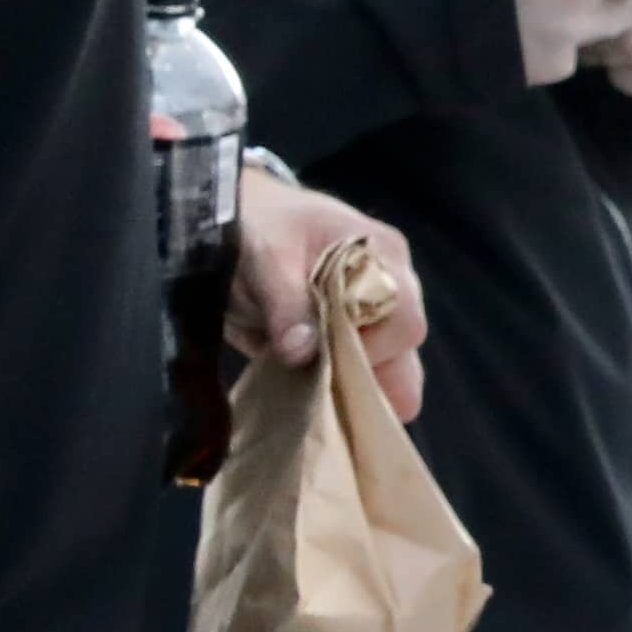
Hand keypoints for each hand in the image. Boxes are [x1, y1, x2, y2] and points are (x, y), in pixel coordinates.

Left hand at [233, 166, 423, 419]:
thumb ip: (285, 303)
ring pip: (389, 360)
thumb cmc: (255, 225)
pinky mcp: (346, 329)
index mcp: (379, 252)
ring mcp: (370, 307)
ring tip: (334, 417)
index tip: (329, 362)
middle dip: (375, 379)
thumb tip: (301, 352)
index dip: (375, 347)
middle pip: (404, 343)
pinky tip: (326, 407)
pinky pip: (361, 365)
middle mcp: (388, 281)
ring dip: (361, 388)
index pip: (403, 314)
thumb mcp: (266, 257)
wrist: (227, 214)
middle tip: (339, 409)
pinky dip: (345, 388)